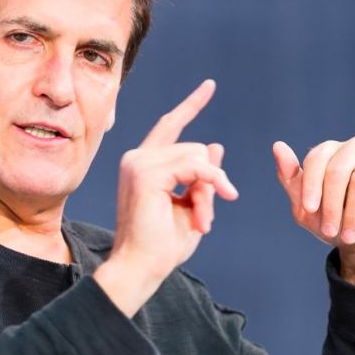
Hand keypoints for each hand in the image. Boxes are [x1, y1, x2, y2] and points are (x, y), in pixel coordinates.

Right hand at [94, 80, 238, 315]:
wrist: (140, 268)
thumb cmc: (162, 245)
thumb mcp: (191, 206)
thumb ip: (202, 177)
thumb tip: (216, 144)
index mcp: (144, 164)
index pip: (171, 125)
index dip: (191, 105)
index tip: (209, 86)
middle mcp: (137, 158)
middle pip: (196, 148)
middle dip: (210, 182)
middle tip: (207, 219)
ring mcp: (139, 162)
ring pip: (198, 156)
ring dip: (209, 191)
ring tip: (203, 222)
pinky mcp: (146, 173)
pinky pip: (195, 166)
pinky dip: (210, 185)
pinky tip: (209, 211)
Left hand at [272, 136, 354, 289]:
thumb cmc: (335, 220)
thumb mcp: (306, 206)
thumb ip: (290, 177)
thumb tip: (277, 146)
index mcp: (331, 150)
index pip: (316, 158)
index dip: (310, 185)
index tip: (308, 210)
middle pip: (337, 170)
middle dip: (331, 205)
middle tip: (330, 231)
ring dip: (352, 214)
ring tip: (349, 235)